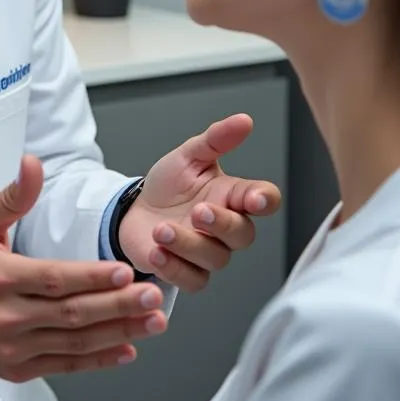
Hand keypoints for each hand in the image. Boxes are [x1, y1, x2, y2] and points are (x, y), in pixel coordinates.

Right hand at [0, 155, 167, 382]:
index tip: (123, 270)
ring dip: (119, 332)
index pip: (53, 278)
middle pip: (71, 313)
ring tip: (153, 320)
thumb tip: (32, 164)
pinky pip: (65, 365)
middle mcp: (7, 316)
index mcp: (0, 277)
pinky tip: (127, 349)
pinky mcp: (19, 369)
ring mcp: (14, 347)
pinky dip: (98, 360)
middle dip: (118, 305)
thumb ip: (13, 197)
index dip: (90, 277)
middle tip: (153, 295)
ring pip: (75, 342)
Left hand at [118, 113, 280, 292]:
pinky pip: (192, 280)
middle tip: (199, 211)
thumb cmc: (169, 185)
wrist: (135, 210)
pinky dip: (174, 267)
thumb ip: (215, 140)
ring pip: (215, 259)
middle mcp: (226, 227)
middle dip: (222, 224)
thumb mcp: (188, 156)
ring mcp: (208, 253)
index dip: (264, 200)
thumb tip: (244, 120)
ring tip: (161, 229)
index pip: (263, 199)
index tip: (256, 198)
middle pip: (242, 234)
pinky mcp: (188, 272)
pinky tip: (156, 252)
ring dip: (187, 244)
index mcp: (232, 196)